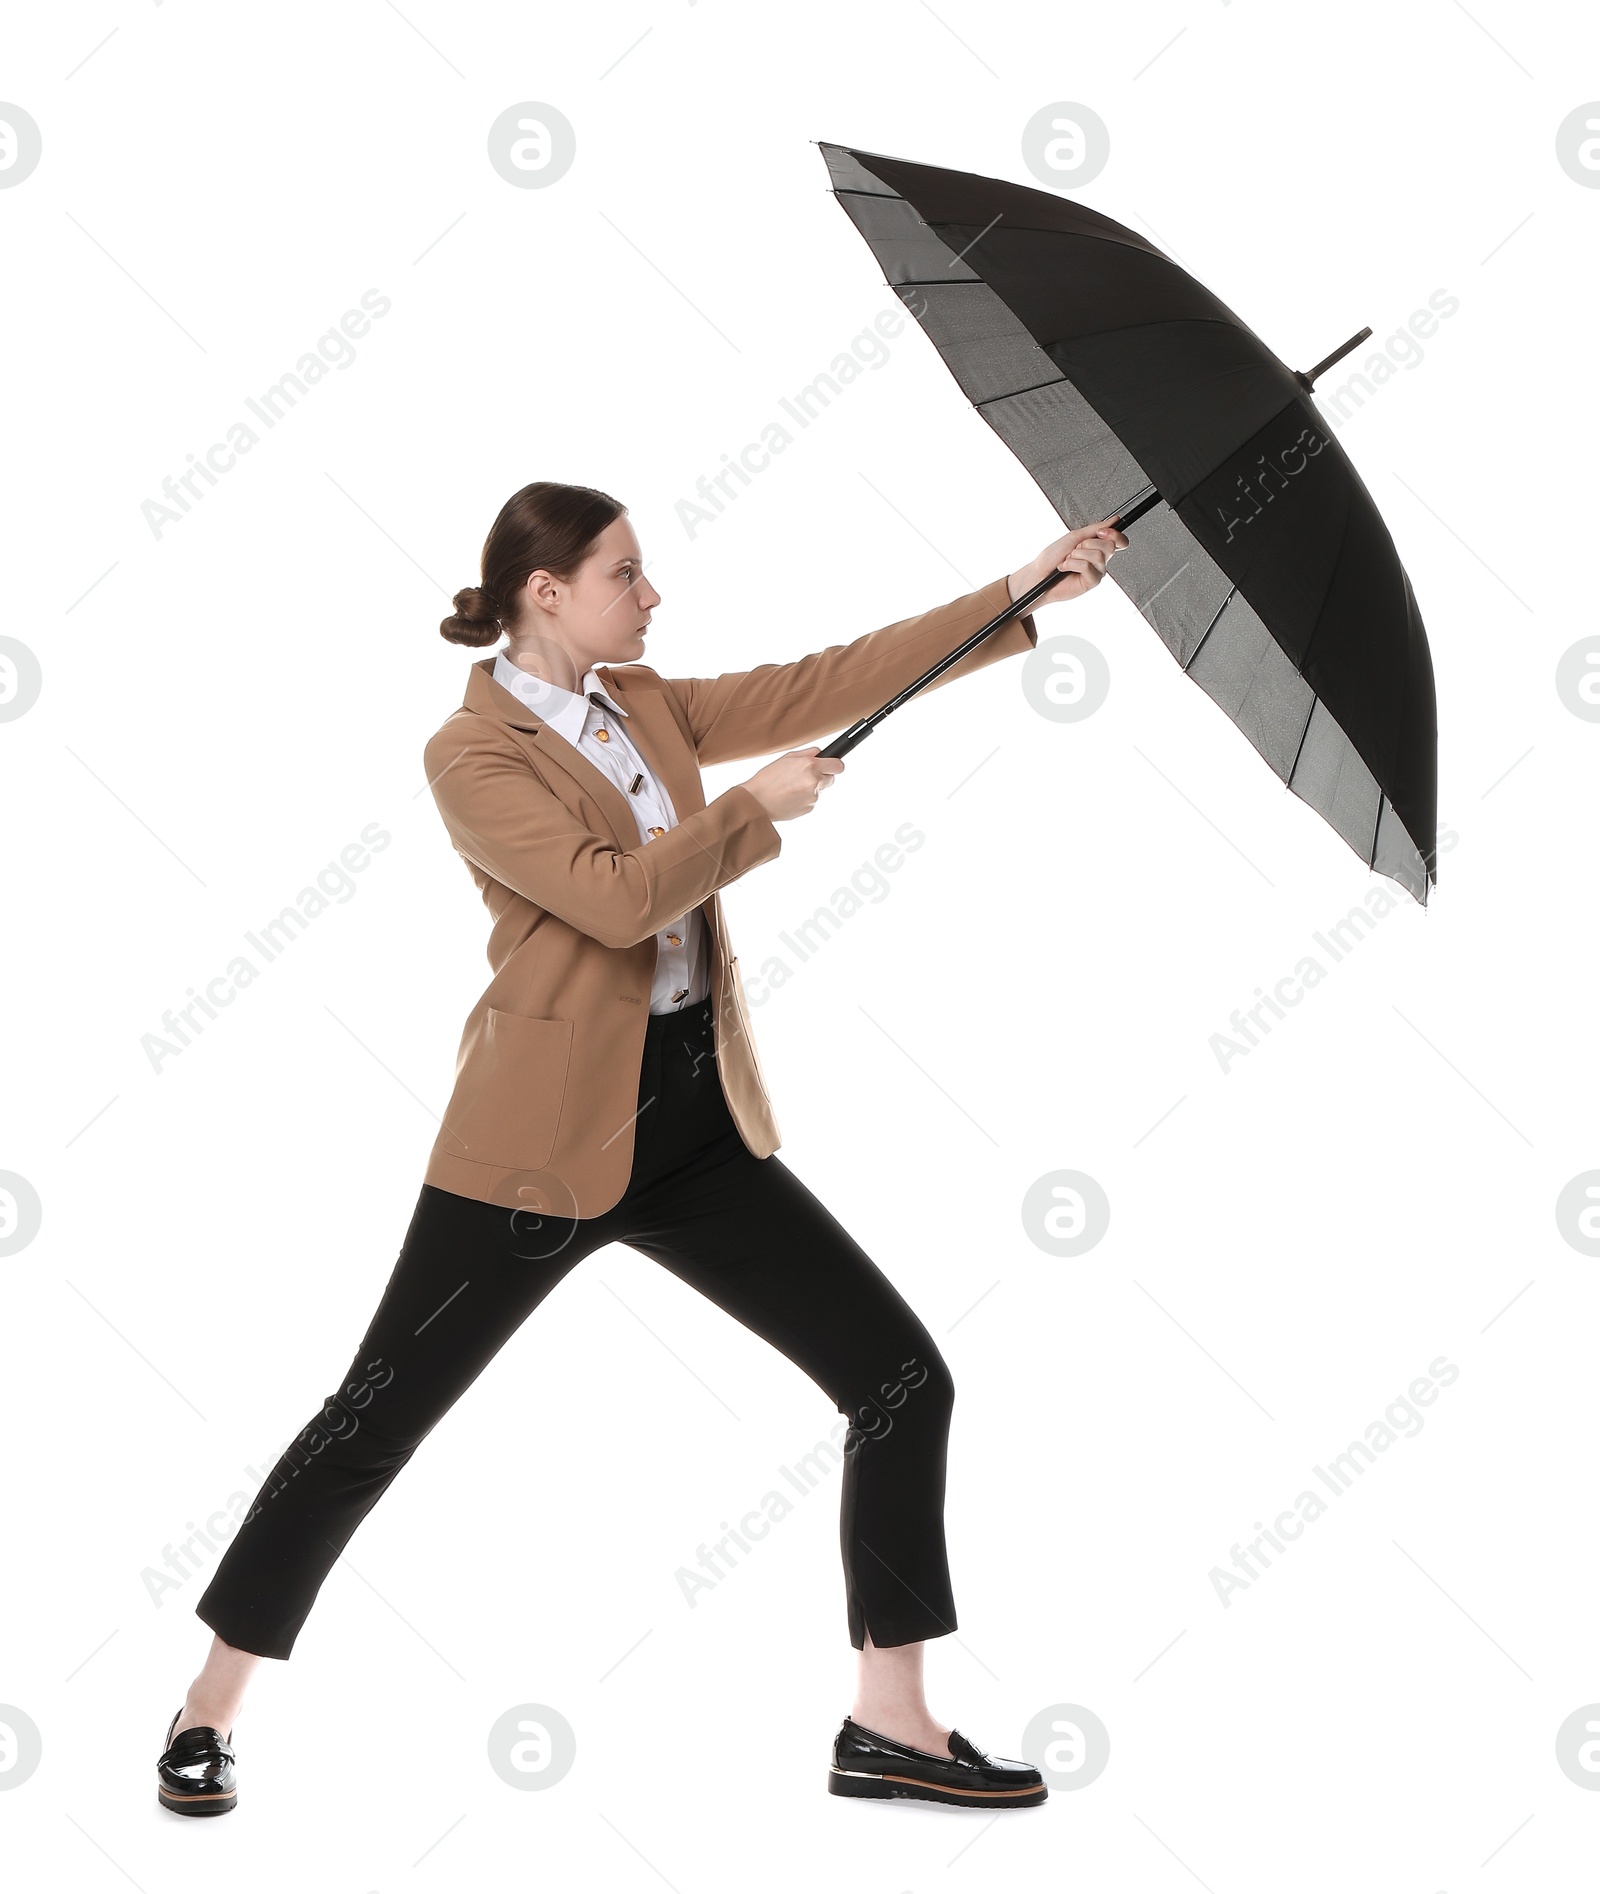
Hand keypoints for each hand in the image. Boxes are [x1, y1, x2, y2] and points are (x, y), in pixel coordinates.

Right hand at [743, 746, 844, 821]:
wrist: (757, 802)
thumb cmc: (768, 778)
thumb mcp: (786, 758)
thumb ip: (807, 754)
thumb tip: (820, 753)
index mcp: (810, 766)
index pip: (838, 766)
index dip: (834, 765)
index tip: (831, 766)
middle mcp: (814, 781)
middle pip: (831, 779)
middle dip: (822, 777)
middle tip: (805, 776)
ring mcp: (813, 797)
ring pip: (819, 790)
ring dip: (811, 789)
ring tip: (791, 788)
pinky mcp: (809, 808)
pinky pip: (812, 801)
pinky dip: (804, 799)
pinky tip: (790, 797)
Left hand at [1008, 518, 1127, 608]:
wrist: (1038, 574)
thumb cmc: (1052, 557)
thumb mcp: (1074, 537)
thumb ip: (1095, 529)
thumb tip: (1114, 520)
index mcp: (1097, 547)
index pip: (1119, 540)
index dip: (1115, 534)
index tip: (1101, 532)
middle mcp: (1100, 559)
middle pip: (1110, 546)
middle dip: (1087, 544)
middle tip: (1074, 550)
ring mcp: (1097, 571)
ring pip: (1097, 555)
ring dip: (1077, 555)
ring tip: (1068, 560)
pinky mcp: (1091, 582)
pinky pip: (1087, 567)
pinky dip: (1072, 564)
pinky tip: (1065, 569)